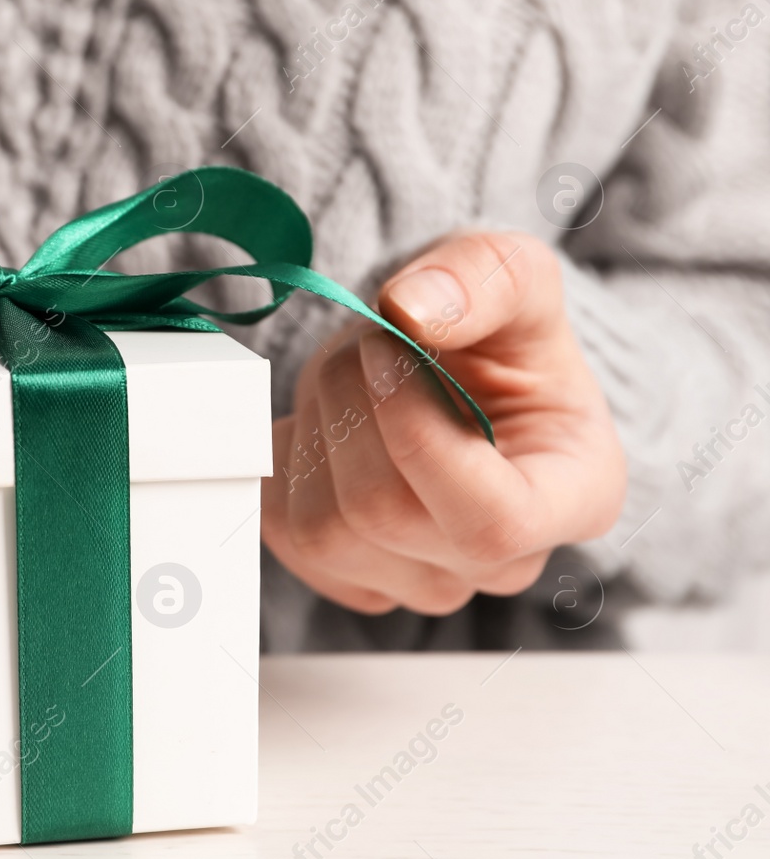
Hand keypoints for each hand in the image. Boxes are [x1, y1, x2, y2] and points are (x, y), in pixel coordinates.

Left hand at [261, 231, 625, 614]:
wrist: (449, 367)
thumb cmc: (497, 331)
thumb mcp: (514, 274)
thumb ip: (482, 277)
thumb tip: (411, 310)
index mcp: (576, 498)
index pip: (490, 522)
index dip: (415, 434)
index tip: (388, 349)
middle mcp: (502, 565)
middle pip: (382, 513)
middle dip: (350, 403)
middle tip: (367, 342)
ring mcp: (422, 584)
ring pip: (323, 528)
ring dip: (315, 428)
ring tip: (352, 379)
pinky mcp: (349, 578)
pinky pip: (282, 529)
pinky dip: (287, 462)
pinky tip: (330, 425)